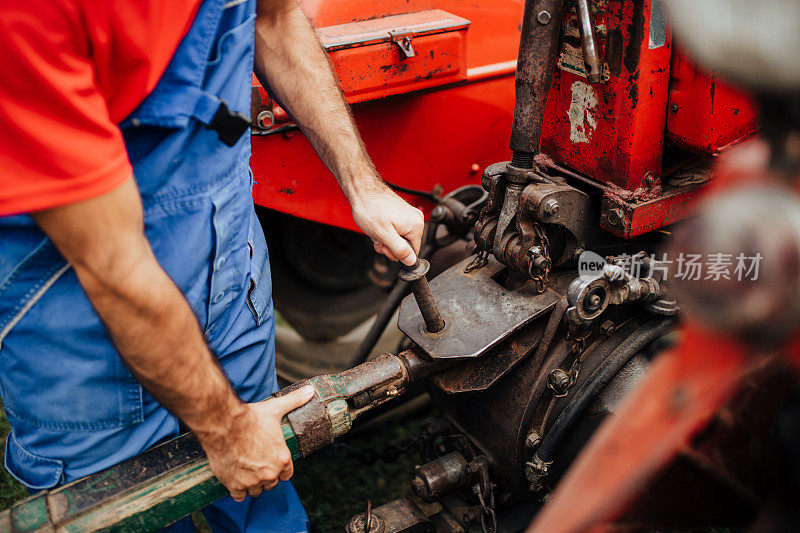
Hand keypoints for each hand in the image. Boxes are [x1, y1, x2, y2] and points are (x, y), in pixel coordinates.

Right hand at [200, 386, 314, 501]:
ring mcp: (252, 481)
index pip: (287, 474)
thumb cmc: (250, 417)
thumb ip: (295, 401)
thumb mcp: (275, 408)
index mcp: (282, 458)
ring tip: (246, 471)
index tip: (271, 462)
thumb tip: (311, 391)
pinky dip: (238, 490)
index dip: (279, 468)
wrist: (223, 424)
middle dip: (265, 475)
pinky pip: (240, 496)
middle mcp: (270, 473)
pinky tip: (235, 479)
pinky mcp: (235, 486)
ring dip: (252, 483)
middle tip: (256, 463)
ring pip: (256, 491)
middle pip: (271, 483)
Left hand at [351, 185, 424, 265]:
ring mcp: (408, 215)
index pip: (413, 252)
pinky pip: (396, 229)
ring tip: (376, 230)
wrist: (363, 190)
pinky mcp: (401, 212)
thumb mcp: (384, 235)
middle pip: (405, 245)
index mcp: (415, 226)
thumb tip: (411, 261)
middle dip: (389, 245)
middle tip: (378, 238)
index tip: (385, 246)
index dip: (396, 254)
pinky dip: (385, 230)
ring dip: (385, 238)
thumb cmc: (371, 208)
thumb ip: (400, 250)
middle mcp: (415, 219)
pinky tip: (377, 225)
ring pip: (398, 238)